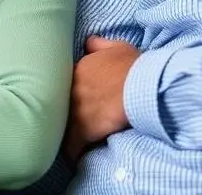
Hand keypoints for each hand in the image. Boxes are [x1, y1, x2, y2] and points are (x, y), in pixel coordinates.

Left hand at [63, 36, 140, 162]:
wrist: (141, 87)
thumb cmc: (132, 66)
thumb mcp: (117, 47)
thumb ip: (98, 44)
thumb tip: (88, 42)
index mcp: (78, 68)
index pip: (65, 82)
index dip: (72, 93)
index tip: (78, 99)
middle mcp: (72, 88)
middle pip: (61, 105)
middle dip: (65, 112)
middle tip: (73, 121)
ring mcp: (75, 110)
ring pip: (63, 126)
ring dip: (67, 133)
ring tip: (71, 142)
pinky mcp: (82, 130)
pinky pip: (71, 147)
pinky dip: (74, 153)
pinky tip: (77, 158)